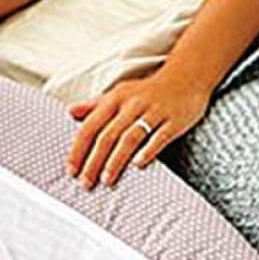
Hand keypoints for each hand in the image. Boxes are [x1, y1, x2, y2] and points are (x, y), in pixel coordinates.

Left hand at [67, 65, 210, 188]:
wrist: (188, 76)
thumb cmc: (148, 90)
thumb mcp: (119, 93)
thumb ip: (95, 105)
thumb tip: (70, 111)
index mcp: (114, 100)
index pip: (90, 127)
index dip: (78, 149)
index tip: (71, 170)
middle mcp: (131, 106)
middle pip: (107, 136)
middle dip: (94, 161)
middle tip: (85, 183)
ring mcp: (154, 113)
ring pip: (130, 138)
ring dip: (116, 160)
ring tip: (106, 180)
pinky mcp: (174, 120)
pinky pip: (160, 137)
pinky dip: (148, 151)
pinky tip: (138, 165)